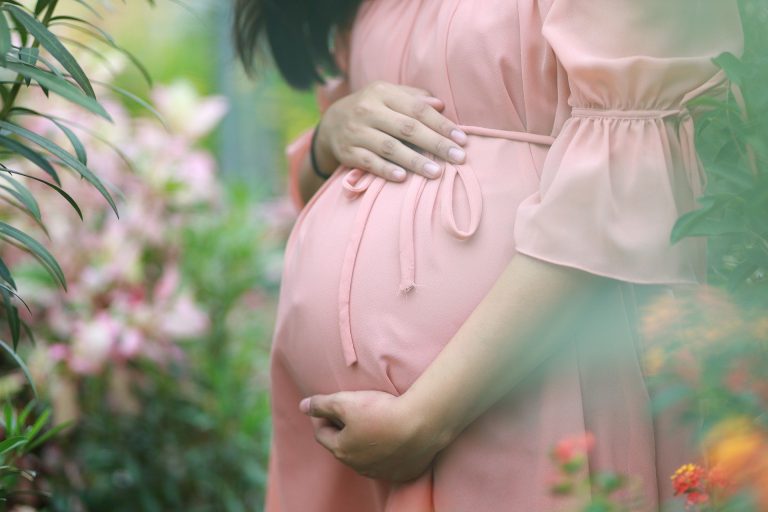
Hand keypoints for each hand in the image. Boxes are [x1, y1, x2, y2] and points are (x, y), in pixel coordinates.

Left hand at [299, 390, 451, 481]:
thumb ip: (321, 404)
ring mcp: (382, 471)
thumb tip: (303, 406)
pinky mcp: (402, 472)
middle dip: (343, 430)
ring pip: (366, 456)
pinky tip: (394, 436)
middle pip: (344, 446)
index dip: (322, 418)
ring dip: (365, 442)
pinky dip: (387, 450)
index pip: (322, 434)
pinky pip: (389, 462)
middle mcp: (359, 466)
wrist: (422, 425)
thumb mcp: (345, 401)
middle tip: (351, 412)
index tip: (327, 406)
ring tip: (374, 423)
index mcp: (342, 450)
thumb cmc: (381, 412)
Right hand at [314, 80, 467, 181]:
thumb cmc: (372, 109)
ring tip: (436, 173)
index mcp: (383, 93)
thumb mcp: (389, 96)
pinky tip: (403, 178)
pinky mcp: (348, 151)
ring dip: (415, 161)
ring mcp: (356, 132)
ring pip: (390, 147)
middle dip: (435, 144)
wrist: (331, 123)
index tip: (462, 139)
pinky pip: (369, 162)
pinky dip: (386, 170)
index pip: (418, 109)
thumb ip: (414, 98)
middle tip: (459, 158)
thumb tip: (441, 105)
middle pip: (407, 128)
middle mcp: (368, 110)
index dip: (441, 124)